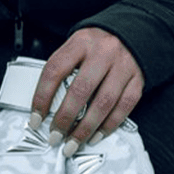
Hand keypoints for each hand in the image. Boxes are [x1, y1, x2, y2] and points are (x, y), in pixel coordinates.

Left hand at [30, 28, 143, 155]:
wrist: (134, 30)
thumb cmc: (98, 44)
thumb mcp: (77, 45)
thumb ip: (64, 69)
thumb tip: (45, 105)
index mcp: (81, 42)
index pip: (55, 71)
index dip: (42, 97)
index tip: (35, 118)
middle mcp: (103, 53)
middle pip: (80, 90)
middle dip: (65, 119)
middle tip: (54, 137)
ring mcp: (123, 66)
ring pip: (103, 103)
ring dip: (86, 128)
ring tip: (73, 143)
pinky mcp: (138, 79)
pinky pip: (123, 107)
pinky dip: (108, 125)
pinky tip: (95, 136)